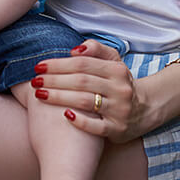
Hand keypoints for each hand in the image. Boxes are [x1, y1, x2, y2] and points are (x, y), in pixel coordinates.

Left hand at [32, 39, 150, 142]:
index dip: (59, 64)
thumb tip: (75, 50)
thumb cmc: (119, 83)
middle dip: (54, 80)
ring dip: (59, 97)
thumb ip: (96, 49)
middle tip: (35, 81)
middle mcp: (120, 89)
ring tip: (40, 94)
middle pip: (81, 81)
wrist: (145, 109)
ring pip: (85, 101)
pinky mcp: (117, 130)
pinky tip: (64, 115)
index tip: (39, 66)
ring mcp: (119, 110)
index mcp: (117, 70)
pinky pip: (96, 127)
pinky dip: (80, 121)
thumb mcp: (113, 62)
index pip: (83, 63)